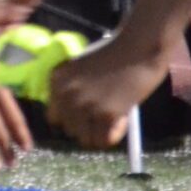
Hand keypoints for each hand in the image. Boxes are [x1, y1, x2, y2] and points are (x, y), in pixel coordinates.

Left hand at [48, 31, 170, 149]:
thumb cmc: (113, 56)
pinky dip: (115, 134)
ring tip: (114, 116)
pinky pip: (104, 141)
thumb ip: (73, 90)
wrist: (137, 49)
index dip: (72, 119)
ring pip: (86, 140)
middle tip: (105, 115)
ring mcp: (85, 104)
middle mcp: (66, 94)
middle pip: (70, 130)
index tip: (86, 116)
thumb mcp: (82, 69)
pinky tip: (123, 118)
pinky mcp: (105, 113)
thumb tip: (73, 122)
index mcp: (57, 80)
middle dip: (87, 127)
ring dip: (100, 133)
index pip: (54, 117)